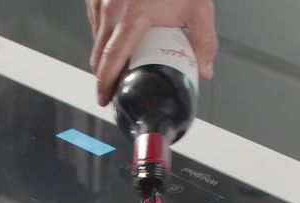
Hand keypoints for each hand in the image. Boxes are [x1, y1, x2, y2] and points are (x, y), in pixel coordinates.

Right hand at [87, 0, 217, 105]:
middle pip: (99, 54)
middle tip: (112, 92)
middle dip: (103, 77)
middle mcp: (112, 9)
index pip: (112, 59)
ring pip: (96, 39)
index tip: (105, 97)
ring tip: (119, 66)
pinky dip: (104, 35)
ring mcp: (101, 1)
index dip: (106, 83)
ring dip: (105, 56)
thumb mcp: (198, 8)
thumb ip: (203, 42)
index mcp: (134, 17)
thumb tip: (204, 69)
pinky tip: (118, 38)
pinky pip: (96, 22)